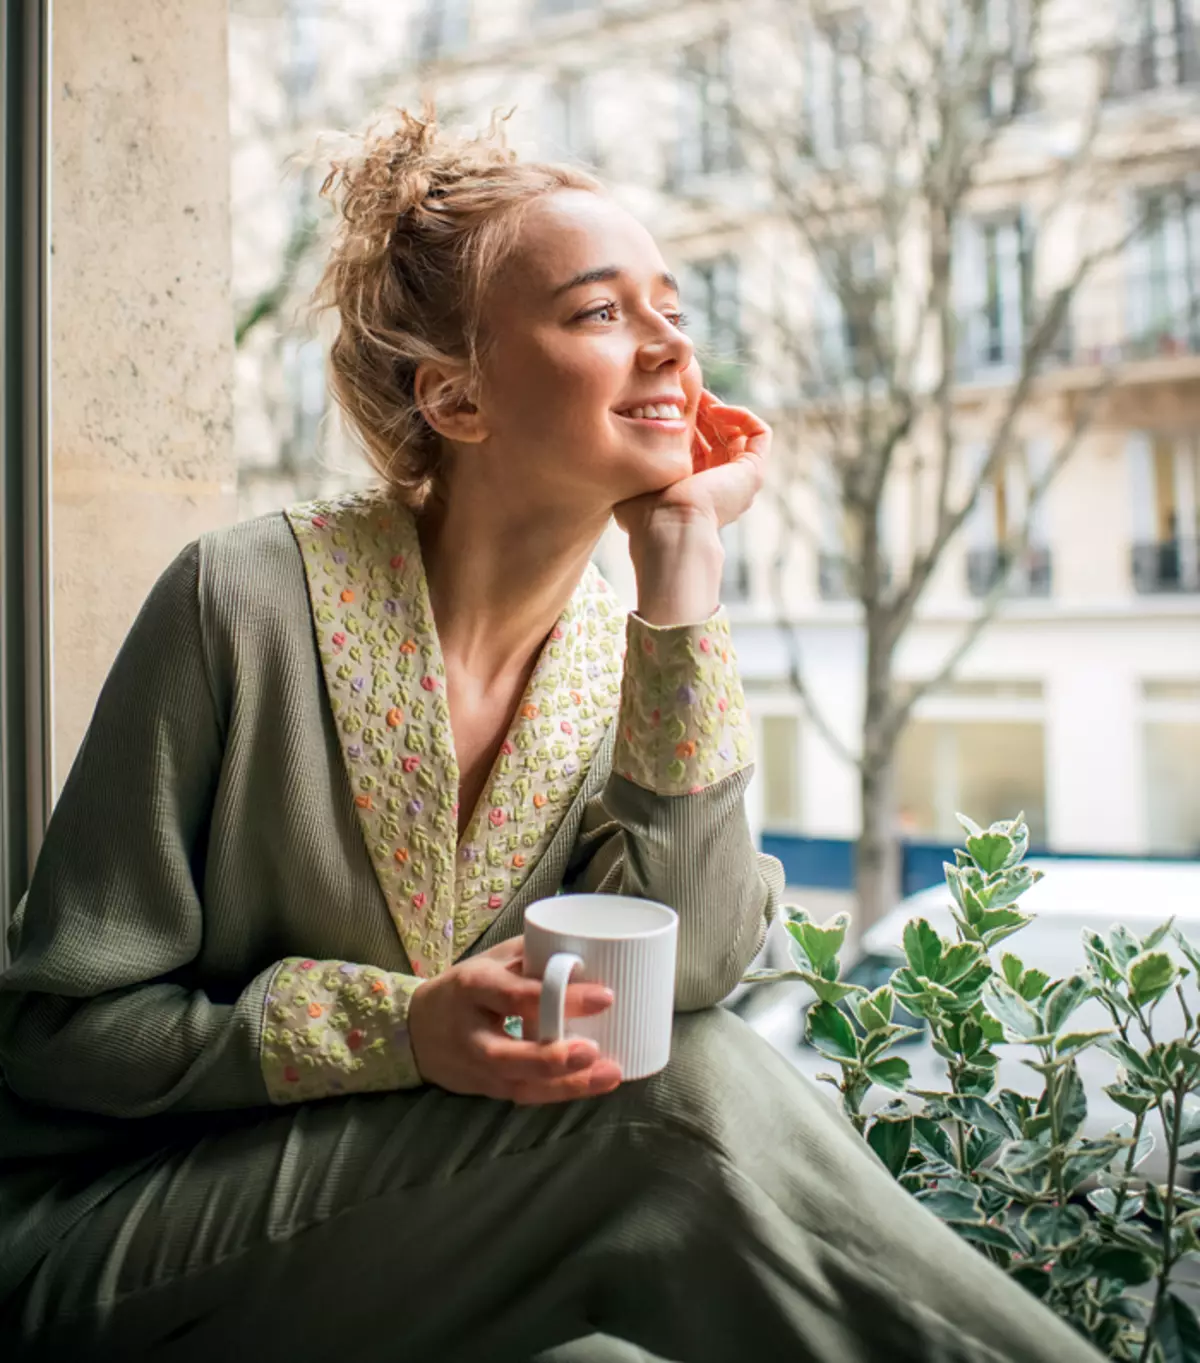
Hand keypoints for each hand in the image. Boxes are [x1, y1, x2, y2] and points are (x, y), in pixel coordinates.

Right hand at [406, 938, 622, 1103]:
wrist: (416, 1030)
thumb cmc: (465, 988)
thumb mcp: (491, 961)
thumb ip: (533, 955)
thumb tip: (587, 950)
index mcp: (473, 987)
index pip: (515, 996)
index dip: (558, 998)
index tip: (604, 996)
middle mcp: (471, 1033)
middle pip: (507, 1054)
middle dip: (552, 1056)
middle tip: (594, 1050)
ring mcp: (476, 1068)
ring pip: (519, 1084)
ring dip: (566, 1084)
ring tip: (609, 1074)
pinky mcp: (487, 1090)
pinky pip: (526, 1095)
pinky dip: (561, 1092)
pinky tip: (595, 1083)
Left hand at [613, 388, 770, 542]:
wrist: (669, 527)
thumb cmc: (645, 515)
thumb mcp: (636, 484)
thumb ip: (636, 468)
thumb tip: (618, 457)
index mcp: (693, 490)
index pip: (697, 448)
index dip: (685, 424)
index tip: (667, 405)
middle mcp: (720, 486)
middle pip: (719, 438)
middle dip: (703, 414)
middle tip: (686, 396)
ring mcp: (739, 480)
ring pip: (738, 434)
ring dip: (720, 412)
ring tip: (700, 399)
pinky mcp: (753, 472)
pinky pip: (759, 434)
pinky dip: (741, 416)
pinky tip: (715, 410)